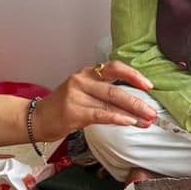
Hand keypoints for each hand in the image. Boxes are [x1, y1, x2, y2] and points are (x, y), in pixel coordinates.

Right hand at [33, 61, 156, 141]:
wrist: (37, 119)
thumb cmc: (63, 107)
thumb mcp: (83, 92)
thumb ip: (104, 93)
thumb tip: (134, 104)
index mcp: (87, 73)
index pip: (114, 68)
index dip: (134, 75)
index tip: (149, 85)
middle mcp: (82, 80)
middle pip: (116, 89)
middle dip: (138, 101)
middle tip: (153, 112)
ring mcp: (76, 95)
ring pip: (111, 102)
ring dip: (132, 113)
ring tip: (146, 121)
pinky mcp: (73, 112)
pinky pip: (100, 114)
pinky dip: (117, 118)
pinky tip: (129, 122)